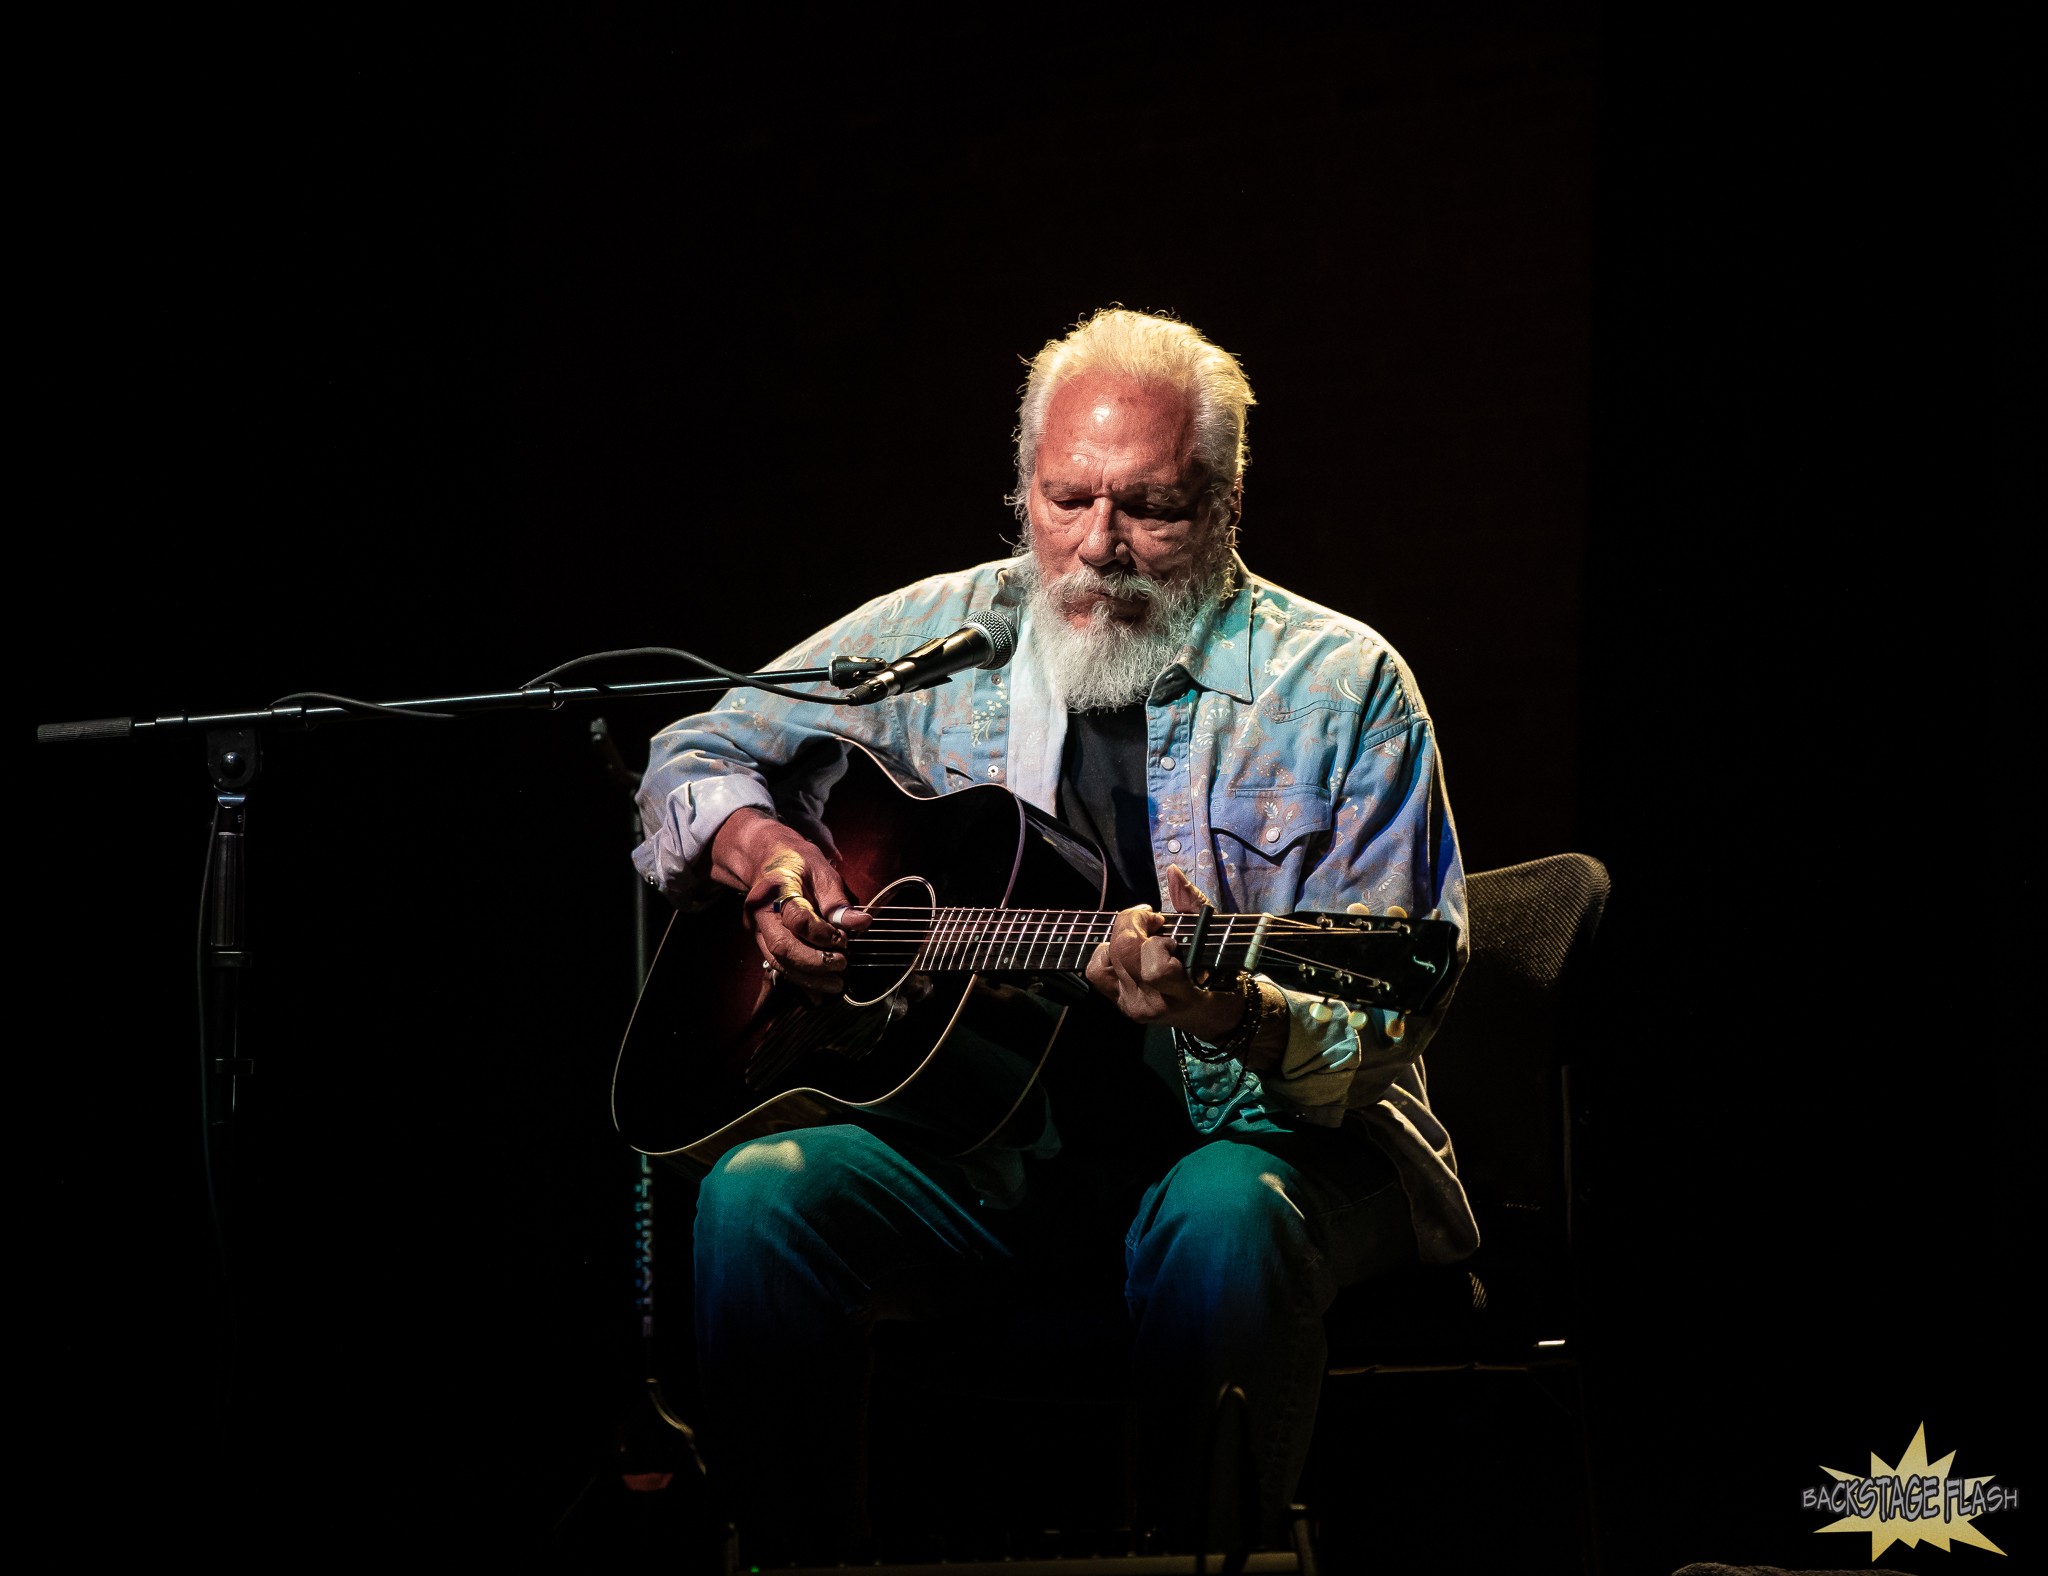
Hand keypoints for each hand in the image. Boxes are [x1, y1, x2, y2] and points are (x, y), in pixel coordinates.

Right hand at [710, 807, 870, 994]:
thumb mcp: (821, 871)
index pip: (798, 920)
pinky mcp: (762, 942)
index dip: (823, 934)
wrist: (765, 859)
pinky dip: (800, 980)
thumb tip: (861, 923)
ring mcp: (758, 931)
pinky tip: (818, 993)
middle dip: (815, 963)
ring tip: (836, 984)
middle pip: (783, 948)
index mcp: (777, 891)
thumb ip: (837, 900)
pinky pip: (779, 966)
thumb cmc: (796, 862)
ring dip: (809, 978)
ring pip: (779, 962)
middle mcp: (761, 914)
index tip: (845, 939)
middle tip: (842, 965)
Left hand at [1083, 864, 1244, 1040]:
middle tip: (1151, 920)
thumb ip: (1191, 901)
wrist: (1210, 1014)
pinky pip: (1096, 971)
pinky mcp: (1118, 1003)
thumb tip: (1173, 873)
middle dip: (1132, 923)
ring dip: (1119, 938)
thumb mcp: (1212, 935)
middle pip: (1122, 952)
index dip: (1154, 938)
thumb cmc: (1217, 972)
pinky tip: (1129, 950)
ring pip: (1103, 959)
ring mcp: (1131, 1005)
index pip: (1155, 967)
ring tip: (1140, 937)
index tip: (1164, 923)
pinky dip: (1106, 952)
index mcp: (1180, 992)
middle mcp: (1151, 1002)